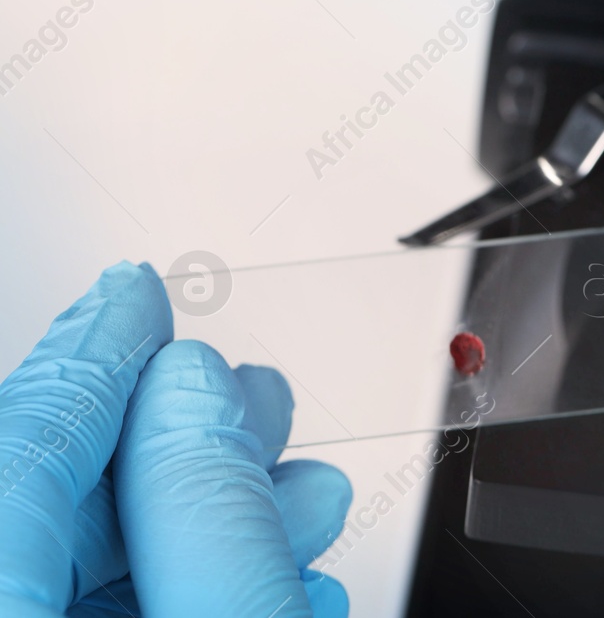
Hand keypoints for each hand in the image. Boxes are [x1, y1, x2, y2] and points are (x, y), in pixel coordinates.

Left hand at [0, 262, 351, 617]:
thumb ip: (210, 510)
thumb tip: (197, 390)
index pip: (27, 441)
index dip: (97, 352)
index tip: (134, 293)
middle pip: (51, 498)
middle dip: (177, 435)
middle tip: (252, 399)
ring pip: (94, 564)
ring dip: (209, 514)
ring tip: (302, 496)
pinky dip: (194, 584)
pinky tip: (276, 573)